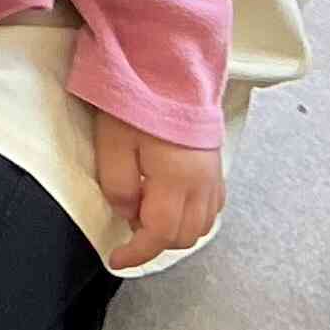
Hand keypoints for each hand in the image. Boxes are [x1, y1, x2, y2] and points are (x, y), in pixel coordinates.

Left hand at [94, 115, 224, 269]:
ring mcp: (213, 176)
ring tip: (146, 211)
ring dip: (174, 230)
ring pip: (201, 225)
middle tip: (128, 222)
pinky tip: (172, 202)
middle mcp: (201, 185)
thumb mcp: (113, 142)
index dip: (137, 253)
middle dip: (155, 241)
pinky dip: (192, 216)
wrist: (173, 70)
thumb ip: (118, 184)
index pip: (158, 234)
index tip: (116, 259)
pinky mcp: (216, 166)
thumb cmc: (139, 102)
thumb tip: (127, 213)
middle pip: (184, 235)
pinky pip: (211, 207)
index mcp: (175, 181)